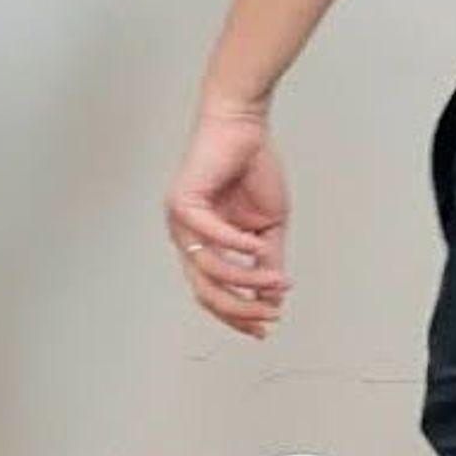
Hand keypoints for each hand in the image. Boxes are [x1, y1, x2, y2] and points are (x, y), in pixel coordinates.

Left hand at [166, 105, 292, 337]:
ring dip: (246, 279)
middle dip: (239, 309)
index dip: (236, 315)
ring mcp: (180, 219)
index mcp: (204, 244)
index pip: (212, 292)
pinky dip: (234, 245)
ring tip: (276, 280)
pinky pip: (208, 233)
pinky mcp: (183, 200)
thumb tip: (272, 296)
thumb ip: (267, 259)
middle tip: (269, 315)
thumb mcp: (267, 225)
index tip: (265, 328)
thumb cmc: (252, 169)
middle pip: (205, 289)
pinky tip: (256, 247)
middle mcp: (186, 236)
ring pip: (208, 267)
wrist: (244, 126)